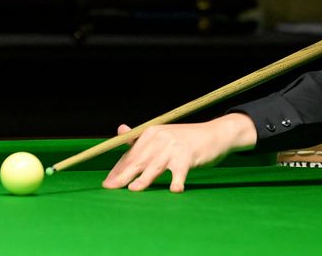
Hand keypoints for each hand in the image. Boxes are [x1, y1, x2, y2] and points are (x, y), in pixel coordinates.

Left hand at [102, 113, 256, 192]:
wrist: (214, 134)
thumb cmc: (185, 139)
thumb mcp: (163, 136)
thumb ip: (141, 139)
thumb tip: (120, 130)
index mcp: (151, 132)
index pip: (131, 153)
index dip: (118, 168)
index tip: (107, 182)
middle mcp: (160, 137)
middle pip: (139, 160)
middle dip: (123, 175)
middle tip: (110, 188)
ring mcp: (174, 146)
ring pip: (155, 166)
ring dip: (144, 179)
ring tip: (133, 189)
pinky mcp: (188, 155)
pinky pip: (180, 171)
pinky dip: (177, 181)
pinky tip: (174, 190)